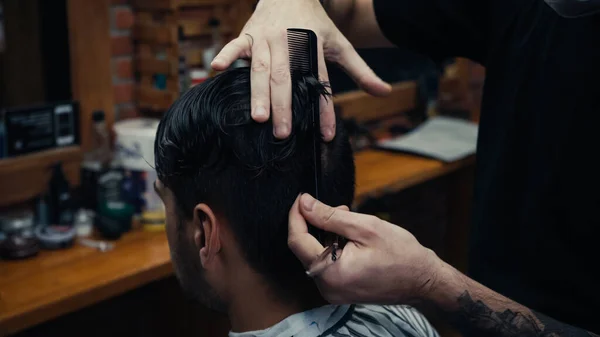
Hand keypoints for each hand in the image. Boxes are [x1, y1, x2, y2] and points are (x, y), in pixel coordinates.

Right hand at [211, 0, 390, 140]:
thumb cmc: (316, 24)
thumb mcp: (340, 44)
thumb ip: (361, 71)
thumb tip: (385, 92)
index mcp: (312, 47)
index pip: (318, 83)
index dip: (323, 109)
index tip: (324, 135)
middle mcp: (288, 44)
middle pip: (286, 79)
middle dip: (284, 106)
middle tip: (283, 133)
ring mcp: (266, 38)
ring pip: (261, 68)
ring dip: (258, 92)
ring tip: (257, 117)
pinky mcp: (248, 33)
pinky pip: (235, 45)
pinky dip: (227, 55)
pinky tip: (215, 68)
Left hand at [288, 193, 439, 304]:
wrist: (424, 280)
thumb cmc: (401, 254)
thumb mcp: (365, 227)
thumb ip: (329, 216)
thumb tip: (304, 204)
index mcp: (330, 273)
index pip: (297, 241)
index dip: (296, 216)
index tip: (301, 198)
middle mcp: (327, 287)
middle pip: (304, 249)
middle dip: (314, 224)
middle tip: (336, 208)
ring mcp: (333, 292)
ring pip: (315, 255)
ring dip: (325, 235)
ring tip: (349, 221)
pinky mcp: (340, 290)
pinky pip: (326, 264)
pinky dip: (333, 247)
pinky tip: (350, 238)